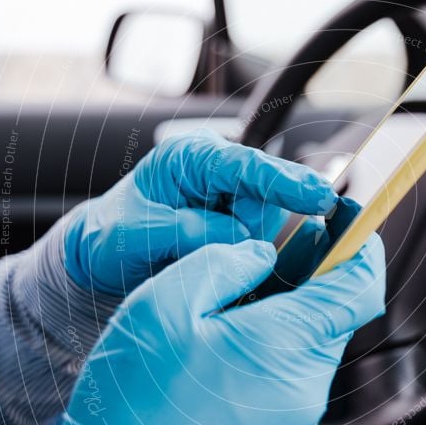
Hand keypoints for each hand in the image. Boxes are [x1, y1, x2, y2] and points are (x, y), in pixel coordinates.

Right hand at [38, 236, 385, 424]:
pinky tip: (227, 360)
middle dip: (311, 283)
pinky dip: (272, 363)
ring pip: (310, 353)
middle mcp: (304, 393)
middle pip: (333, 318)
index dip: (361, 246)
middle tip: (271, 261)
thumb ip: (225, 264)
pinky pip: (292, 389)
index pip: (360, 286)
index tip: (349, 223)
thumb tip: (263, 253)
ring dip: (286, 324)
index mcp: (284, 346)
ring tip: (233, 316)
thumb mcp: (164, 304)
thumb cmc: (131, 402)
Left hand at [63, 128, 336, 294]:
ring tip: (193, 255)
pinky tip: (219, 265)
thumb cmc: (112, 238)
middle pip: (266, 198)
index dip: (285, 181)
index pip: (247, 166)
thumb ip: (181, 231)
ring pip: (265, 225)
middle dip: (249, 230)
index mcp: (191, 159)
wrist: (105, 260)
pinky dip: (245, 259)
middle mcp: (218, 174)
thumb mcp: (132, 234)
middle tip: (207, 249)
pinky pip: (259, 244)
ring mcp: (233, 202)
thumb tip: (233, 236)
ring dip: (243, 248)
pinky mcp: (240, 228)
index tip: (319, 197)